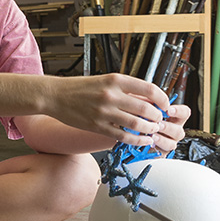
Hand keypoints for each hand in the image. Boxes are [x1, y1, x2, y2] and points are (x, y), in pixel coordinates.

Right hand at [48, 73, 171, 145]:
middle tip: (159, 120)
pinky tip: (143, 141)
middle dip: (157, 117)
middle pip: (146, 108)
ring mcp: (104, 112)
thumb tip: (147, 99)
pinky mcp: (97, 126)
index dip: (162, 99)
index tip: (165, 105)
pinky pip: (123, 136)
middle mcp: (111, 95)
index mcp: (115, 80)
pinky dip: (137, 140)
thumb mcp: (103, 81)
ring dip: (150, 129)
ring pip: (137, 124)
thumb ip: (124, 89)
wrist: (54, 95)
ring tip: (152, 130)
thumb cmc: (78, 88)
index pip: (149, 89)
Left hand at [148, 104, 189, 154]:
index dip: (179, 111)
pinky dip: (156, 148)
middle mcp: (174, 131)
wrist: (136, 138)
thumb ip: (150, 105)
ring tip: (153, 135)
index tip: (169, 110)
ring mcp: (169, 143)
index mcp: (173, 119)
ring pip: (172, 144)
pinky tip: (149, 143)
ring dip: (162, 139)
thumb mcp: (147, 110)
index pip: (185, 113)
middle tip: (158, 124)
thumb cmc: (143, 120)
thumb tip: (149, 99)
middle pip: (179, 131)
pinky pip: (163, 153)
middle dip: (168, 128)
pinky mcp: (161, 153)